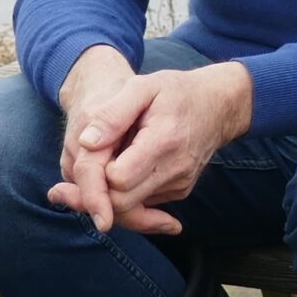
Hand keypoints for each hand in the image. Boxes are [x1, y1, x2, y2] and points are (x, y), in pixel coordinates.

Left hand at [52, 51, 253, 233]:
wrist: (219, 105)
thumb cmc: (176, 91)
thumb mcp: (143, 87)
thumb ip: (113, 113)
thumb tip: (86, 142)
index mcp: (164, 141)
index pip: (117, 179)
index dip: (96, 172)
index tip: (88, 155)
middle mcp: (176, 169)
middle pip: (121, 202)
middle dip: (96, 191)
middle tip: (77, 172)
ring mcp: (179, 184)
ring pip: (130, 210)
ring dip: (109, 195)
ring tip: (98, 169)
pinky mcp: (180, 191)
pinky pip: (143, 204)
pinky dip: (126, 194)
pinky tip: (120, 171)